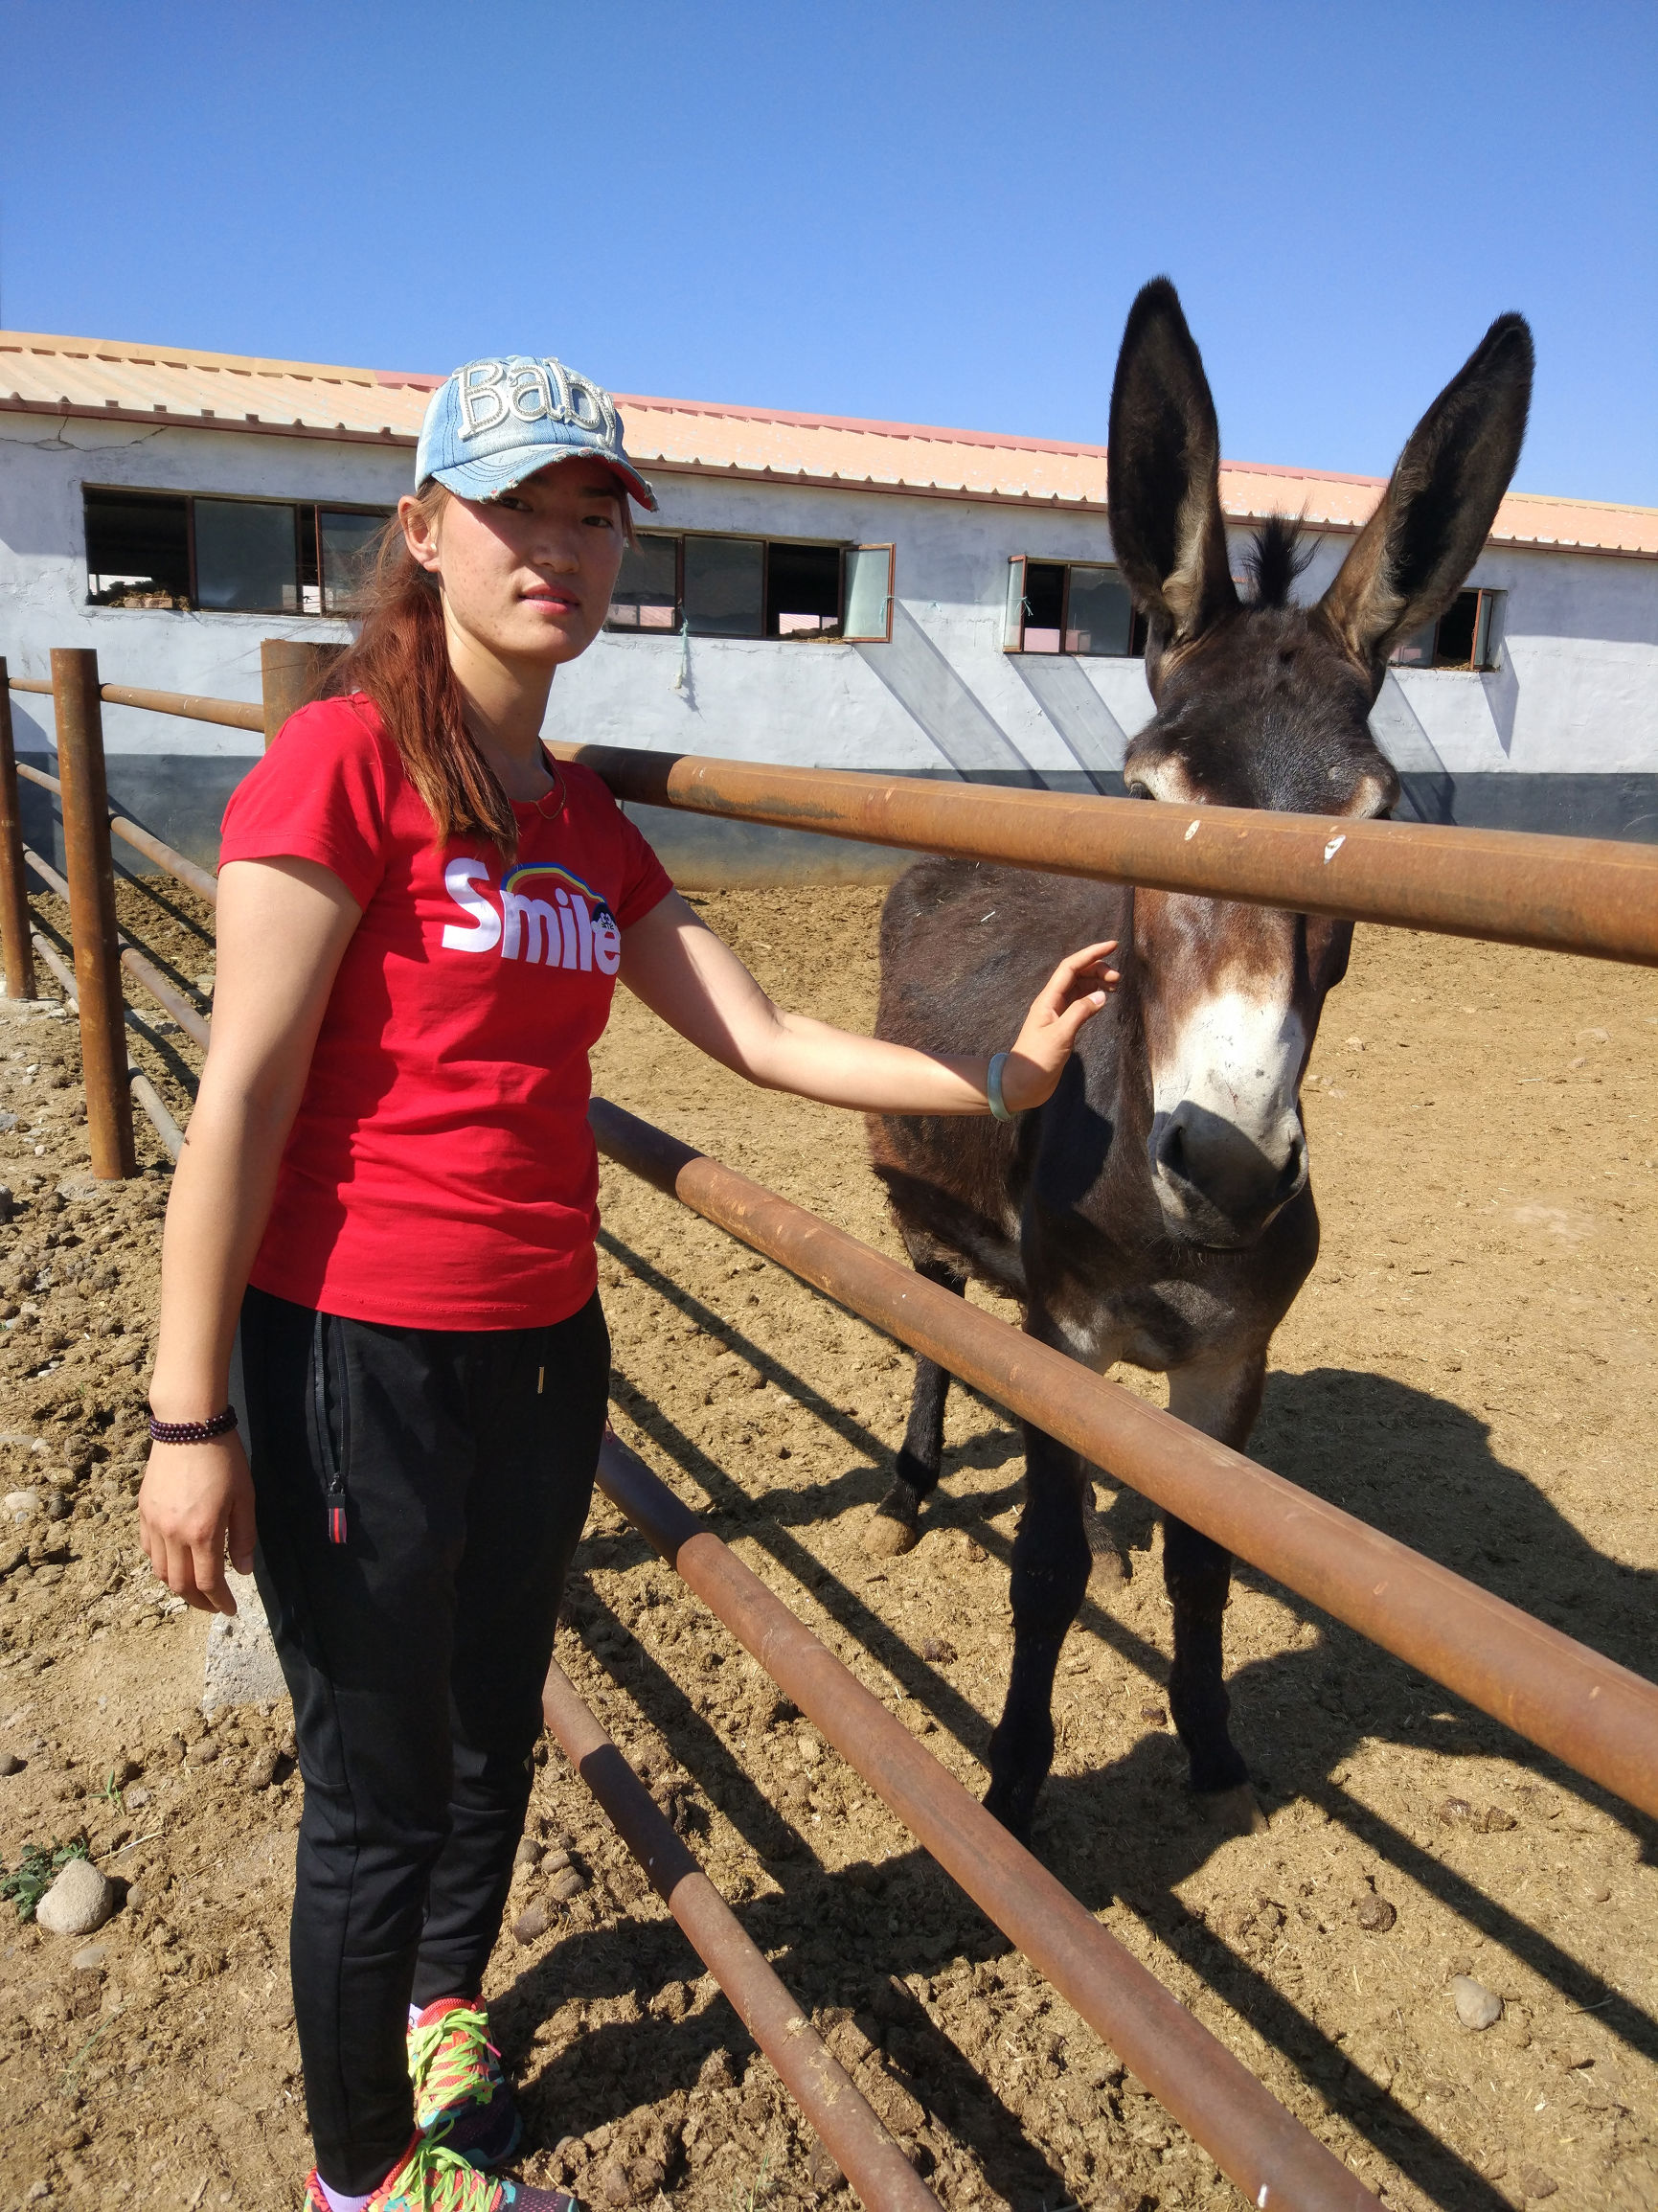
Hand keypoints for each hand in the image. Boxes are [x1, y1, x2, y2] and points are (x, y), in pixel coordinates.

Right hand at [137, 1433, 256, 1616]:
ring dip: (178, 1587)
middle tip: (214, 1605)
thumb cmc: (224, 1459)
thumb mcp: (245, 1498)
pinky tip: (175, 1563)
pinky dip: (161, 1565)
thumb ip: (244, 1537)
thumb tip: (242, 1571)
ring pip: (160, 1571)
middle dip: (199, 1601)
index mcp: (202, 1532)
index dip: (220, 1601)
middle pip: (181, 1584)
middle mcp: (173, 1534)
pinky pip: (148, 1550)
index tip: (231, 1610)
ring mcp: (154, 1524)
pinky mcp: (143, 1512)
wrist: (188, 1426)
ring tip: (196, 1590)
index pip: (209, 1582)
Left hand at [999, 942, 1119, 1113]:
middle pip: (1077, 974)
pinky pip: (1081, 1002)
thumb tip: (1102, 996)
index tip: (1113, 946)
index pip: (1071, 967)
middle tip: (1118, 979)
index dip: (1091, 953)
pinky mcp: (1063, 1025)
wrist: (1023, 1084)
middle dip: (1098, 969)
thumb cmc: (1037, 1060)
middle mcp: (1053, 1001)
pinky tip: (1104, 998)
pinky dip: (1094, 996)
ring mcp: (1058, 1013)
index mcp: (1048, 999)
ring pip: (1080, 987)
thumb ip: (1080, 1013)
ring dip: (1097, 982)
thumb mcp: (1060, 1035)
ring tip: (1115, 986)